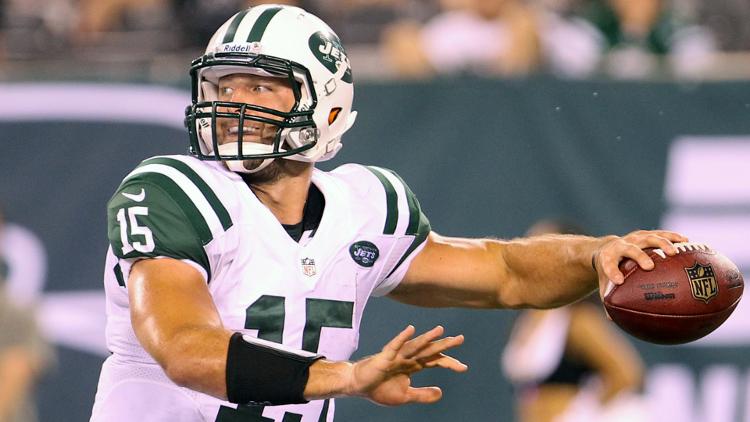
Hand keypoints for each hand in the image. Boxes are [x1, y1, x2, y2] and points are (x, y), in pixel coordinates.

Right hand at [346, 325, 466, 405]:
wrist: (358, 386)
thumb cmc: (380, 388)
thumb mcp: (405, 395)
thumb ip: (423, 394)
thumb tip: (441, 392)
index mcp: (413, 366)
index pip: (435, 361)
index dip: (449, 363)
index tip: (464, 367)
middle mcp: (408, 358)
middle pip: (429, 350)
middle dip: (444, 345)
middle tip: (461, 339)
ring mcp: (396, 356)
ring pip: (415, 345)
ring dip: (427, 338)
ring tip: (441, 330)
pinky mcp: (384, 357)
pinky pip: (394, 346)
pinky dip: (402, 337)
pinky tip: (411, 329)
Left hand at [593, 230, 687, 298]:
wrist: (607, 248)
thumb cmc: (608, 271)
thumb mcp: (605, 284)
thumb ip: (609, 300)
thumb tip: (614, 320)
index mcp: (608, 257)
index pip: (609, 264)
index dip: (613, 271)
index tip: (619, 281)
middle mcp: (621, 245)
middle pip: (631, 248)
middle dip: (639, 256)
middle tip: (650, 266)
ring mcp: (634, 238)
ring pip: (648, 238)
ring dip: (661, 243)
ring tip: (675, 252)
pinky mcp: (646, 234)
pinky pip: (661, 234)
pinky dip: (673, 237)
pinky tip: (687, 242)